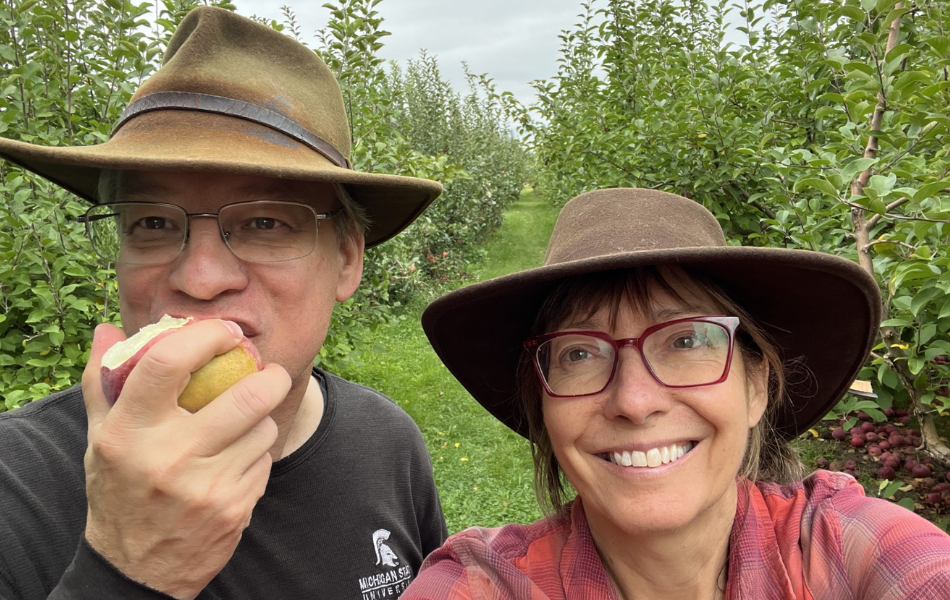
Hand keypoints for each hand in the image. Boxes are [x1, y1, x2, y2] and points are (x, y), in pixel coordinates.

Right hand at [81, 320, 290, 599]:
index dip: (206, 335)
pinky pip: (264, 461)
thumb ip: (103, 382)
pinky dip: (257, 454)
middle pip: (245, 396)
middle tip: (268, 371)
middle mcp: (167, 457)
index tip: (226, 332)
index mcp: (128, 432)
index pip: (167, 362)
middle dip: (270, 376)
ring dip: (261, 419)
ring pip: (263, 428)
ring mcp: (205, 486)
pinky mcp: (233, 509)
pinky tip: (236, 461)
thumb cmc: (120, 489)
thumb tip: (108, 328)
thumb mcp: (101, 438)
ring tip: (245, 422)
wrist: (136, 569)